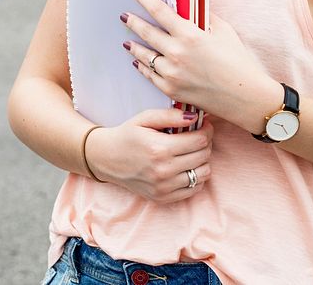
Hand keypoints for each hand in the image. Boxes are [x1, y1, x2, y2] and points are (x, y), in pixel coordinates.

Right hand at [87, 109, 213, 202]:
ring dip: (202, 160)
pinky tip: (185, 166)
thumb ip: (170, 115)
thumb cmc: (127, 135)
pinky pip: (195, 189)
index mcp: (159, 148)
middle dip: (205, 143)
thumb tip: (195, 117)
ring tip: (190, 151)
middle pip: (204, 156)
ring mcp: (164, 187)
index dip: (206, 130)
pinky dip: (196, 177)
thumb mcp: (145, 118)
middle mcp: (163, 170)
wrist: (106, 158)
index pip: (200, 140)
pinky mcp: (163, 197)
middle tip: (197, 136)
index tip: (202, 124)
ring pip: (203, 173)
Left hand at [123, 0, 277, 129]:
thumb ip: (205, 18)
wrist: (246, 98)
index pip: (160, 12)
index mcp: (190, 35)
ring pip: (144, 55)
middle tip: (125, 16)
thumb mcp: (224, 32)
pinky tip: (138, 62)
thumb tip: (193, 9)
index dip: (146, 0)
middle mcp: (176, 53)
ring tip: (127, 41)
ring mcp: (171, 73)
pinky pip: (150, 75)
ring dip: (134, 46)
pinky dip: (142, 66)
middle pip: (146, 32)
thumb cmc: (239, 63)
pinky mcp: (171, 90)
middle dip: (133, 22)